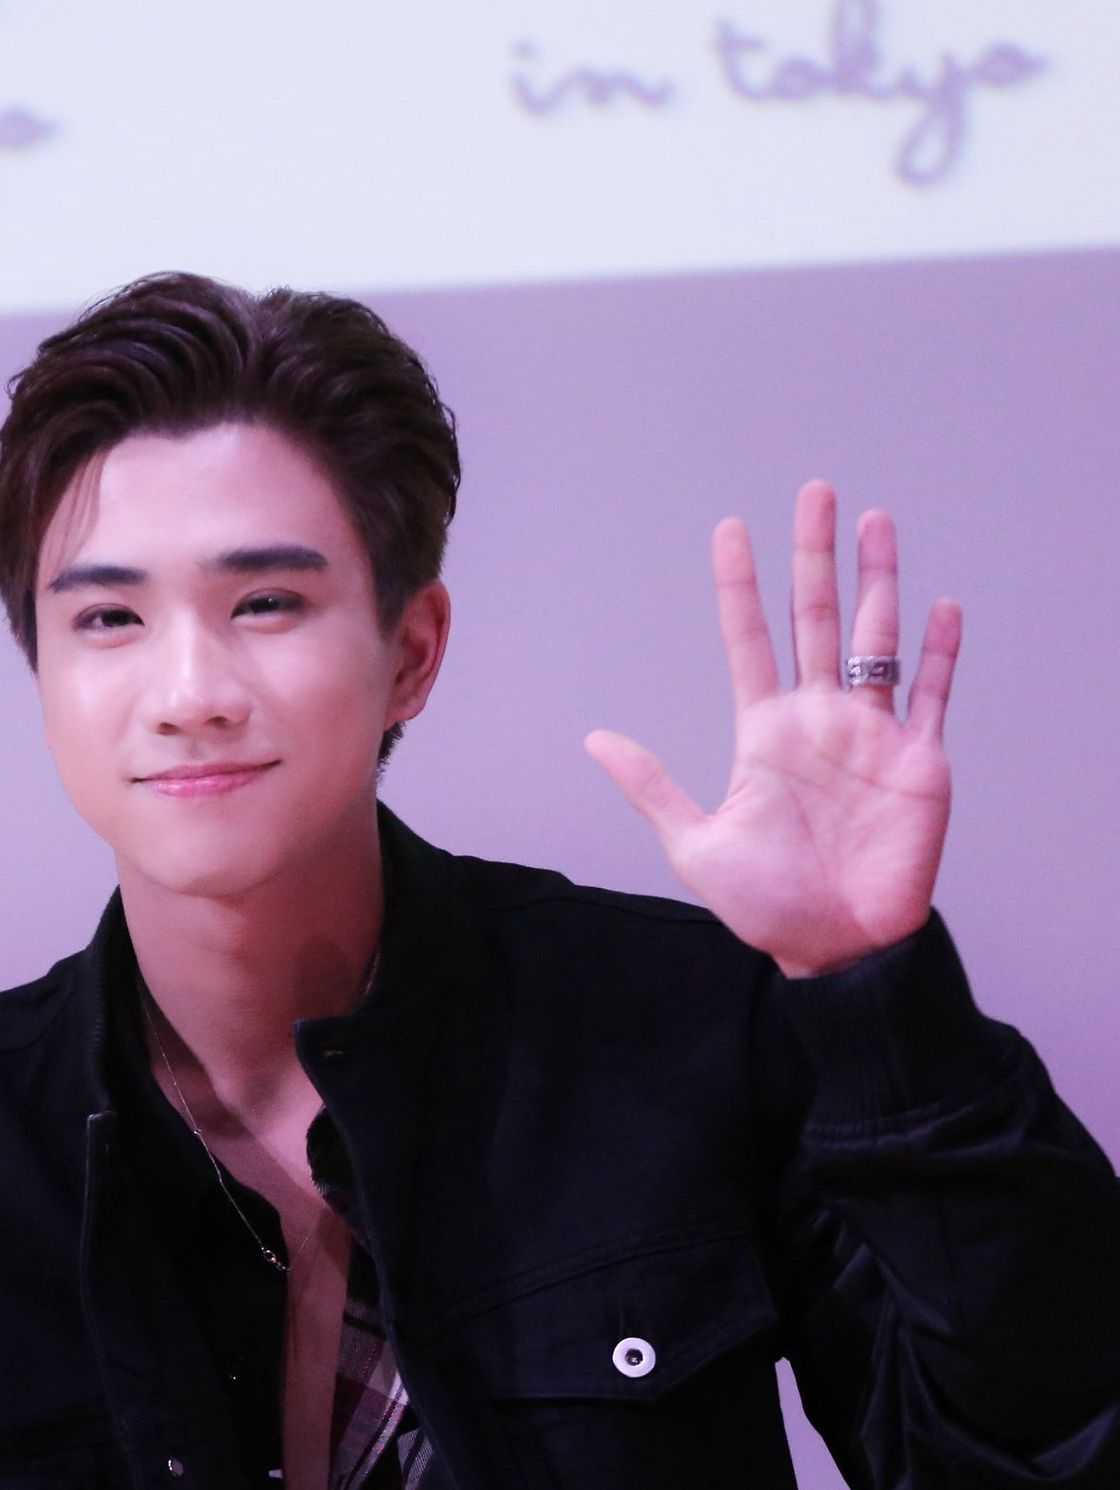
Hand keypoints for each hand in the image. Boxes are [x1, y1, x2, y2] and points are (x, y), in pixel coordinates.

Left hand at [584, 479, 961, 976]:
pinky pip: (930, 694)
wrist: (836, 950)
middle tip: (815, 493)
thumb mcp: (695, 845)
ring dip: (877, 582)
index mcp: (765, 732)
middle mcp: (820, 720)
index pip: (749, 640)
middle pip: (816, 619)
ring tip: (874, 523)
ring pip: (877, 638)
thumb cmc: (768, 906)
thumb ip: (652, 787)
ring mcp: (871, 735)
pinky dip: (938, 652)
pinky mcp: (918, 760)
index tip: (730, 528)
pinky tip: (940, 606)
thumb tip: (595, 739)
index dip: (740, 585)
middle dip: (815, 557)